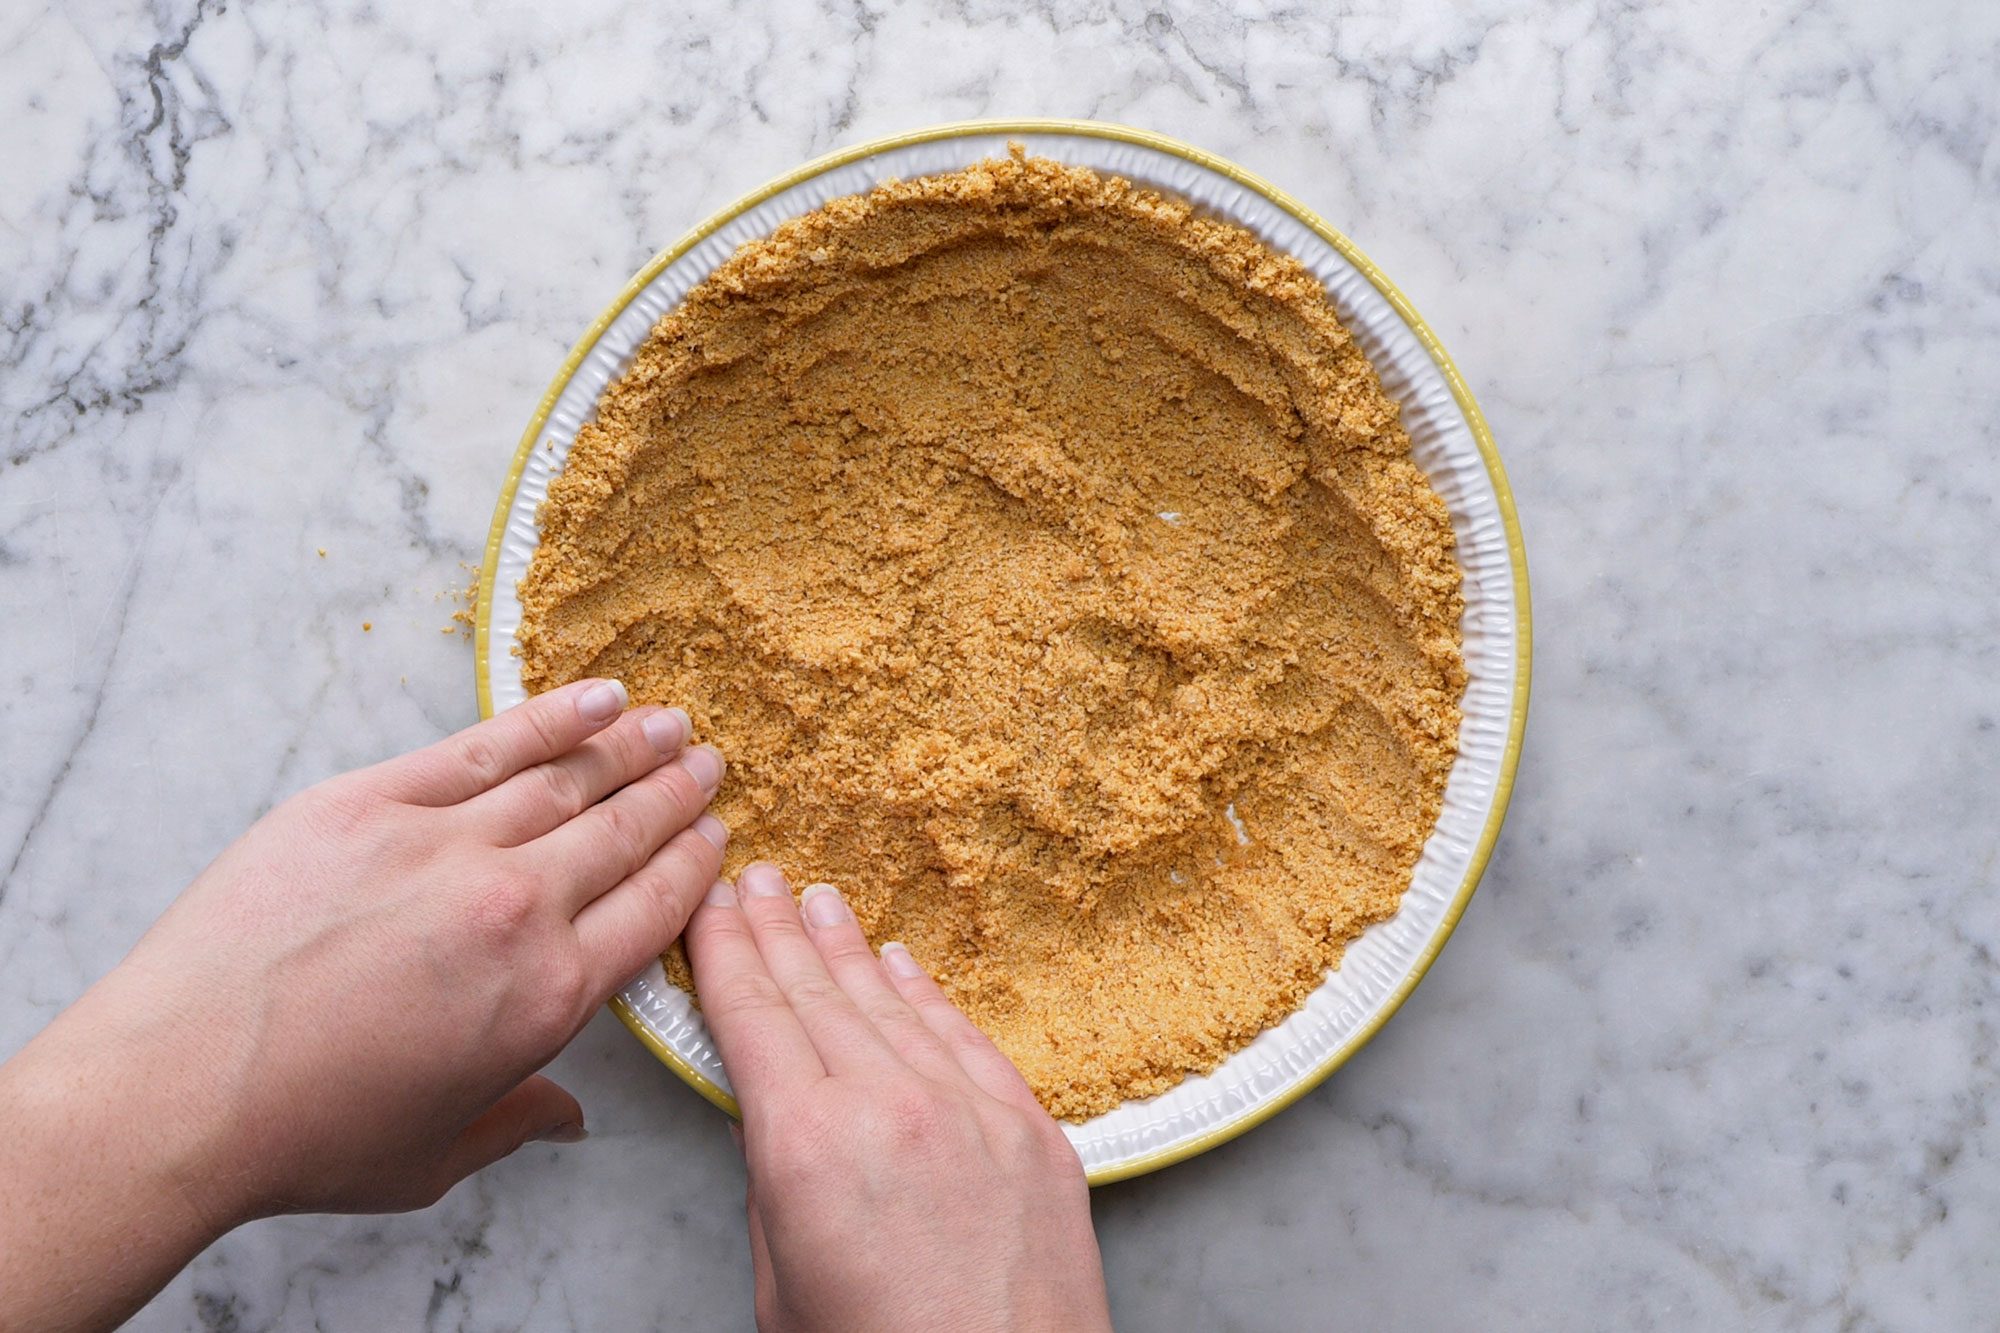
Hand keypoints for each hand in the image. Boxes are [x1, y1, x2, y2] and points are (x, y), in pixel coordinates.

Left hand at [0, 678, 725, 1329]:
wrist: (179, 1088)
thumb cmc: (304, 1135)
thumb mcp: (434, 1156)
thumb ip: (517, 1122)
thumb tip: (568, 1118)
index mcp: (547, 997)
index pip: (653, 910)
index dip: (694, 867)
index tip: (716, 837)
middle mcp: (516, 909)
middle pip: (624, 833)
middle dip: (676, 796)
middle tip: (710, 765)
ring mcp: (443, 844)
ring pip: (565, 779)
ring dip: (630, 748)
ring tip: (670, 724)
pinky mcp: (371, 803)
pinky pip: (483, 748)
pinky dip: (548, 720)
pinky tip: (594, 700)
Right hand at [686, 864, 1111, 1332]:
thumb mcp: (781, 1284)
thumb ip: (777, 1184)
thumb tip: (782, 1119)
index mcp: (806, 1145)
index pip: (753, 1016)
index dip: (725, 951)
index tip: (711, 903)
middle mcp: (890, 1106)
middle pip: (817, 994)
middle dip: (778, 929)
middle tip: (755, 876)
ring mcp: (970, 1111)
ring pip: (892, 1004)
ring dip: (848, 948)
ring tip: (818, 900)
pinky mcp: (1031, 1131)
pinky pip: (966, 1038)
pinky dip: (927, 994)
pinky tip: (901, 962)